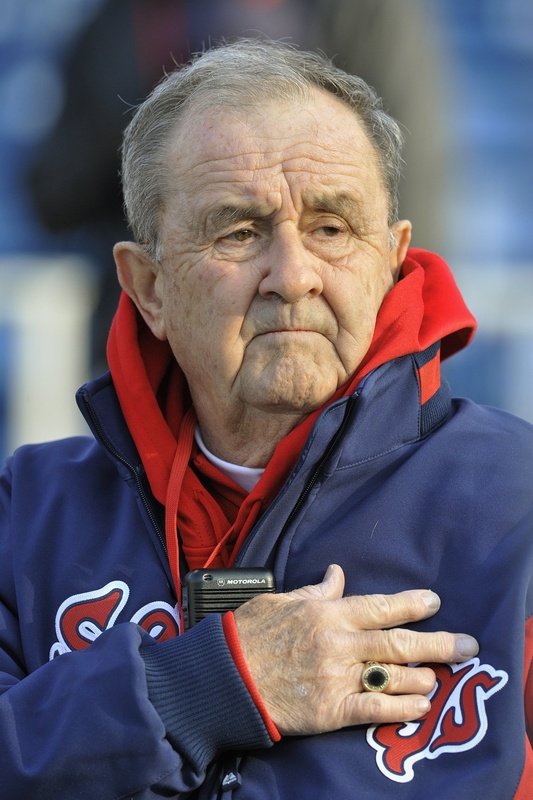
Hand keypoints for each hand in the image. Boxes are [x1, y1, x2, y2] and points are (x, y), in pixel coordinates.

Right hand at [233, 564, 478, 734]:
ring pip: (391, 675)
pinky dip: (400, 708)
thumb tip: (337, 573)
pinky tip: (420, 706)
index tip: (435, 602)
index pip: (379, 606)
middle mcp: (338, 643)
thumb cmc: (249, 634)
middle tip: (467, 646)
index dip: (411, 604)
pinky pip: (373, 708)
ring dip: (421, 676)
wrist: (225, 677)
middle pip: (397, 642)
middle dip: (437, 643)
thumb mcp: (282, 599)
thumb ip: (316, 589)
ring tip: (439, 677)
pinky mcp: (330, 709)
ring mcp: (336, 676)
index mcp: (327, 613)